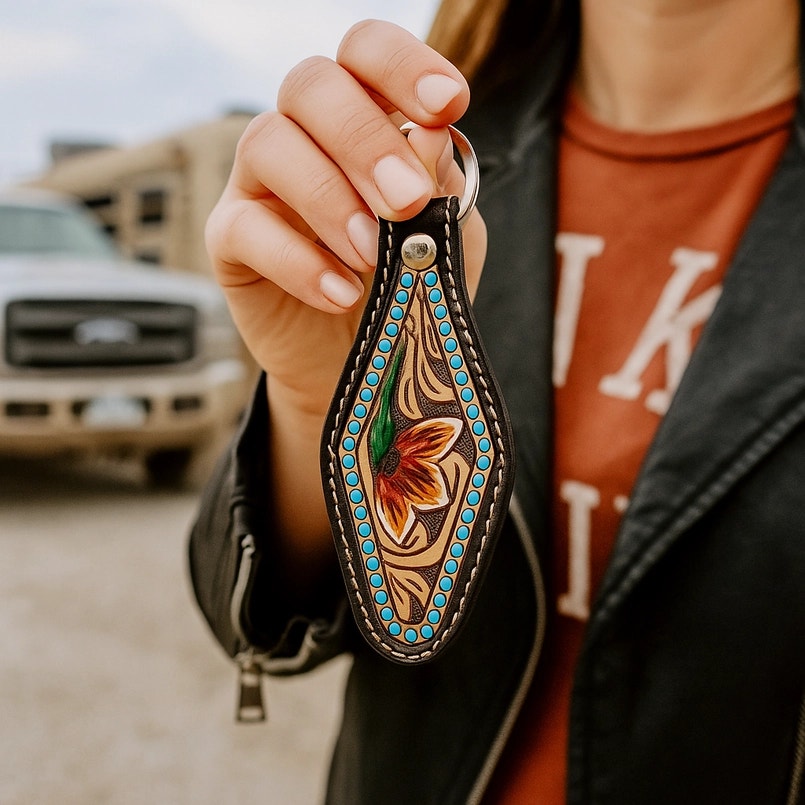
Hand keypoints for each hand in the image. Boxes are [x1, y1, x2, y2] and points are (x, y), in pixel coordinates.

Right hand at [205, 20, 487, 421]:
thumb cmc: (408, 285)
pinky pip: (245, 228)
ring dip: (328, 197)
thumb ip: (440, 189)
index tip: (448, 105)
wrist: (366, 362)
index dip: (402, 64)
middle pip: (310, 84)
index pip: (364, 53)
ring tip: (371, 255)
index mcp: (363, 119)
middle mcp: (305, 137)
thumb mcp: (444, 238)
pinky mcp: (231, 240)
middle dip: (365, 140)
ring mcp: (260, 185)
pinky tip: (341, 294)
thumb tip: (428, 135)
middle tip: (406, 202)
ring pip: (267, 142)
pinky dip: (299, 261)